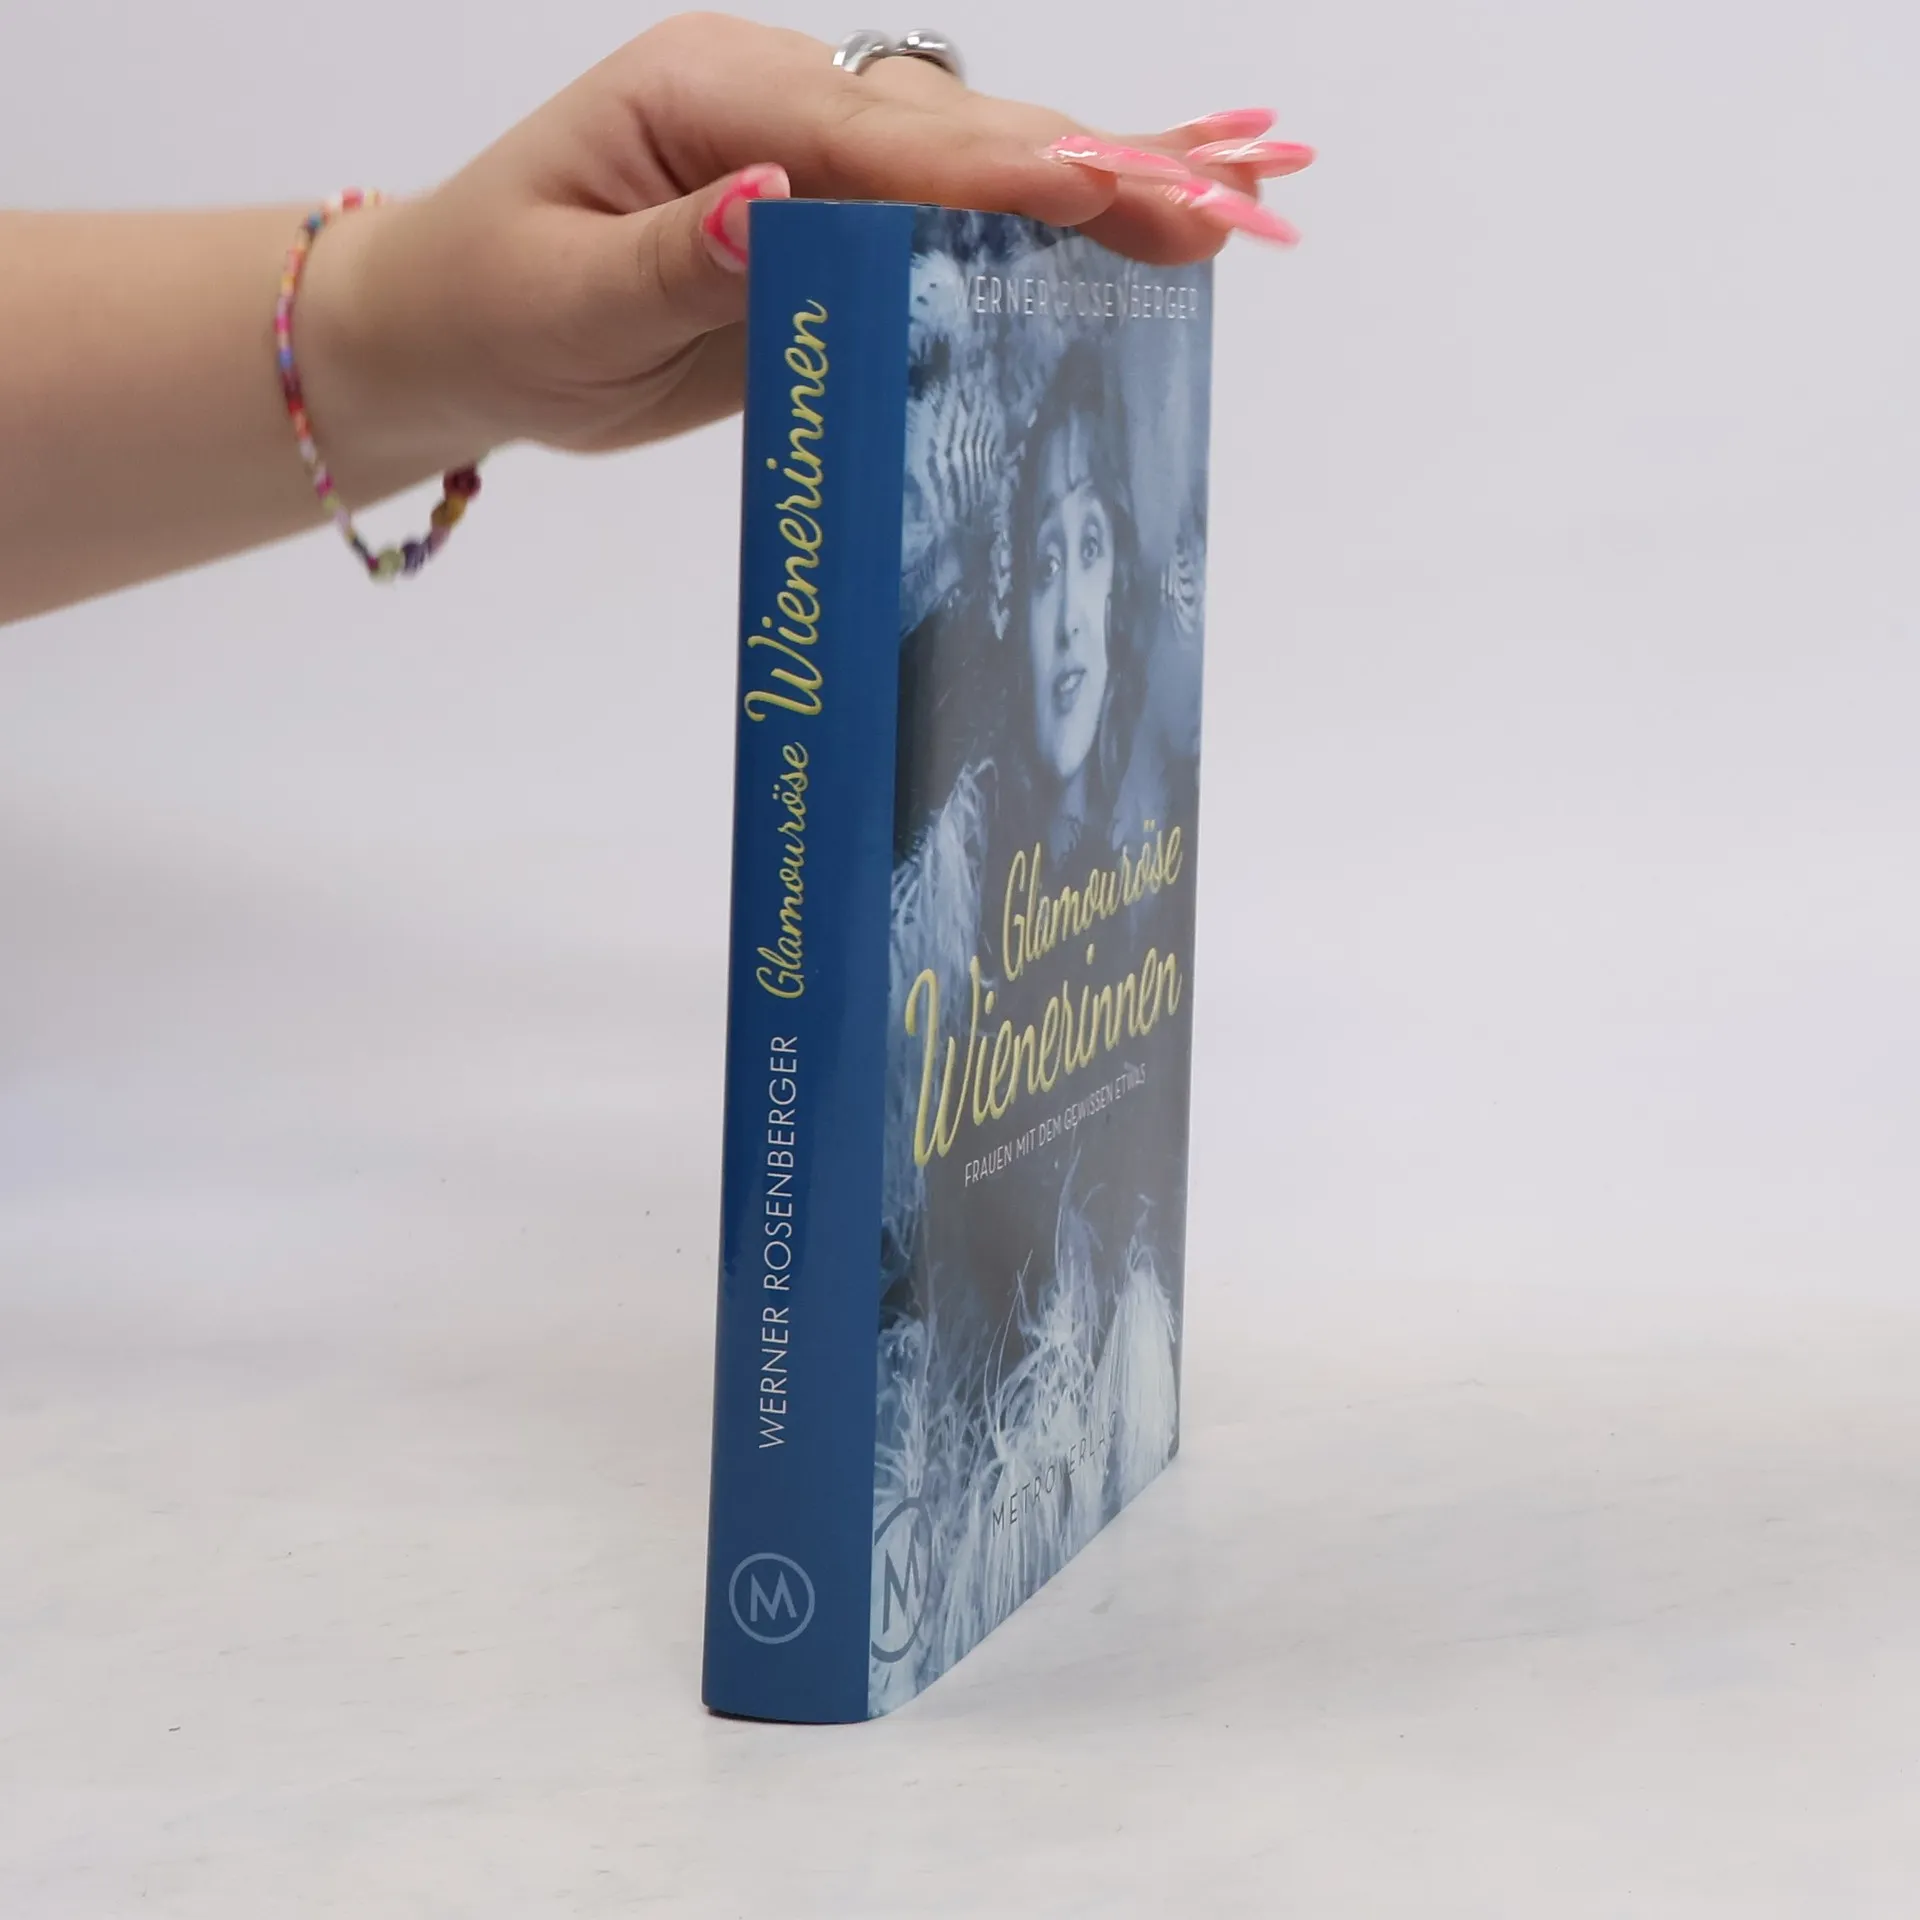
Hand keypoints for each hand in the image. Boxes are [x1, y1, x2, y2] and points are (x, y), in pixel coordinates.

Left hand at [298, 14, 1312, 486]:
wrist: (455, 331)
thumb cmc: (490, 304)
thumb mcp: (562, 298)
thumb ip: (677, 258)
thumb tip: (780, 205)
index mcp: (709, 99)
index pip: (876, 139)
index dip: (992, 171)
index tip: (1098, 188)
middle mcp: (778, 114)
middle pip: (958, 135)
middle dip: (1092, 166)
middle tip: (1223, 201)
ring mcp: (813, 171)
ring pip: (974, 172)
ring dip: (1099, 188)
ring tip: (1230, 205)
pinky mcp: (830, 237)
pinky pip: (948, 235)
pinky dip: (1043, 239)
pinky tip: (1127, 238)